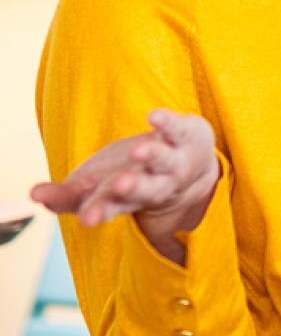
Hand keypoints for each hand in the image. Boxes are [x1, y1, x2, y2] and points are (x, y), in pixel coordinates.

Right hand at [31, 109, 219, 264]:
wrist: (193, 166)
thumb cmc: (131, 177)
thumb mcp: (97, 189)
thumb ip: (66, 196)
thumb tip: (33, 195)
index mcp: (127, 199)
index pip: (110, 207)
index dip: (98, 212)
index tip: (85, 220)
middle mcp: (154, 184)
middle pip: (143, 190)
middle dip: (131, 188)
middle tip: (120, 186)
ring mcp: (172, 160)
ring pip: (163, 160)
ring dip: (150, 155)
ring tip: (139, 150)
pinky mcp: (186, 135)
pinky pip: (177, 128)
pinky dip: (167, 121)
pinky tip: (153, 116)